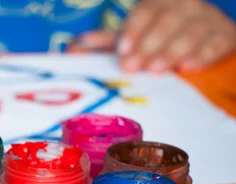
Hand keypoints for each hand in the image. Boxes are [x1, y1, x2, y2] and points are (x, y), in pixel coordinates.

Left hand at [68, 0, 235, 72]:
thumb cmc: (157, 42)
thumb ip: (104, 44)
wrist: (202, 42)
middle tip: (134, 66)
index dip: (134, 30)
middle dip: (149, 44)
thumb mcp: (131, 40)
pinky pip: (216, 42)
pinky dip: (203, 54)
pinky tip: (189, 67)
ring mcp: (206, 20)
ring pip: (191, 31)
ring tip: (157, 69)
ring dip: (172, 50)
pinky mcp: (223, 36)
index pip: (146, 11)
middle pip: (167, 21)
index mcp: (159, 4)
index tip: (122, 51)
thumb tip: (71, 49)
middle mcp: (184, 8)